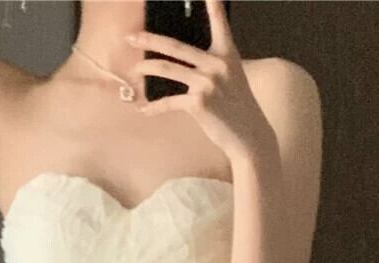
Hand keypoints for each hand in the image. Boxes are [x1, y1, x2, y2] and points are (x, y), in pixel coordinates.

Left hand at [125, 0, 274, 162]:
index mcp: (226, 53)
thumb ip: (213, 60)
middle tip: (130, 37)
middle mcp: (216, 64)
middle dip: (149, 40)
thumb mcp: (232, 75)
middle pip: (175, 46)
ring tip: (134, 71)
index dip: (211, 2)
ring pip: (167, 69)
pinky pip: (169, 102)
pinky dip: (154, 107)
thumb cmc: (237, 104)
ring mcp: (206, 83)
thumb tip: (186, 56)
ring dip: (146, 70)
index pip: (219, 21)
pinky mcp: (198, 104)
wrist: (248, 134)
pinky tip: (143, 110)